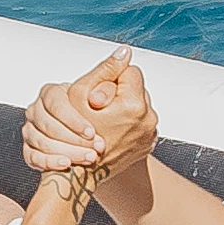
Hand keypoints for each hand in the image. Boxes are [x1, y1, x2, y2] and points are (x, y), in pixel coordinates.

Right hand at [25, 50, 155, 179]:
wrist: (79, 173)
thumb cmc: (73, 135)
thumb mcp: (81, 94)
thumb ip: (105, 69)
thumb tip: (124, 50)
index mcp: (134, 106)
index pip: (130, 72)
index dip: (111, 78)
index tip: (98, 92)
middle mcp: (148, 120)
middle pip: (136, 89)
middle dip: (119, 93)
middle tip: (100, 106)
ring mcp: (149, 134)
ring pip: (138, 106)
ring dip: (124, 107)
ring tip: (105, 118)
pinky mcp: (148, 144)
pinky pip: (140, 123)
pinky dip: (128, 123)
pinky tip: (112, 129)